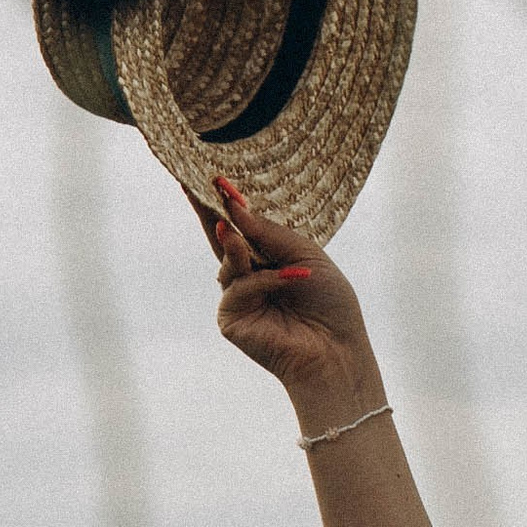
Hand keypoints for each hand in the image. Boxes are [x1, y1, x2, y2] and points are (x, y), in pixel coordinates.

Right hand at [191, 175, 379, 416]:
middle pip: (221, 238)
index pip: (242, 227)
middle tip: (189, 183)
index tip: (213, 178)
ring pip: (227, 260)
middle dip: (207, 211)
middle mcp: (249, 276)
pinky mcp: (231, 318)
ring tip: (250, 244)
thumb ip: (268, 232)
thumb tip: (233, 207)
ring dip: (242, 250)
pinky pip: (239, 286)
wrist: (336, 348)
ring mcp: (238, 298)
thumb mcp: (305, 255)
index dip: (226, 204)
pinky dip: (264, 281)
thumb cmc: (330, 303)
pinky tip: (292, 281)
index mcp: (269, 259)